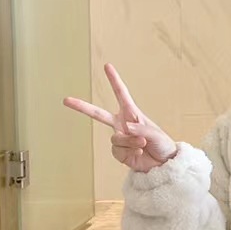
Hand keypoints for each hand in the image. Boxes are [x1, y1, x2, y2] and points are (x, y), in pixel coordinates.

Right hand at [63, 64, 177, 172]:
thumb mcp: (155, 133)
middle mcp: (123, 124)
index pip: (121, 94)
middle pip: (98, 114)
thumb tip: (125, 128)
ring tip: (142, 144)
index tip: (107, 66)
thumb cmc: (162, 144)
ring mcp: (120, 138)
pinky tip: (138, 153)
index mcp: (132, 114)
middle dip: (82, 107)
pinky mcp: (120, 152)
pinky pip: (117, 150)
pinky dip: (129, 152)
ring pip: (116, 138)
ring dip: (130, 142)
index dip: (114, 80)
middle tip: (66, 100)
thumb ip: (140, 129)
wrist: (164, 163)